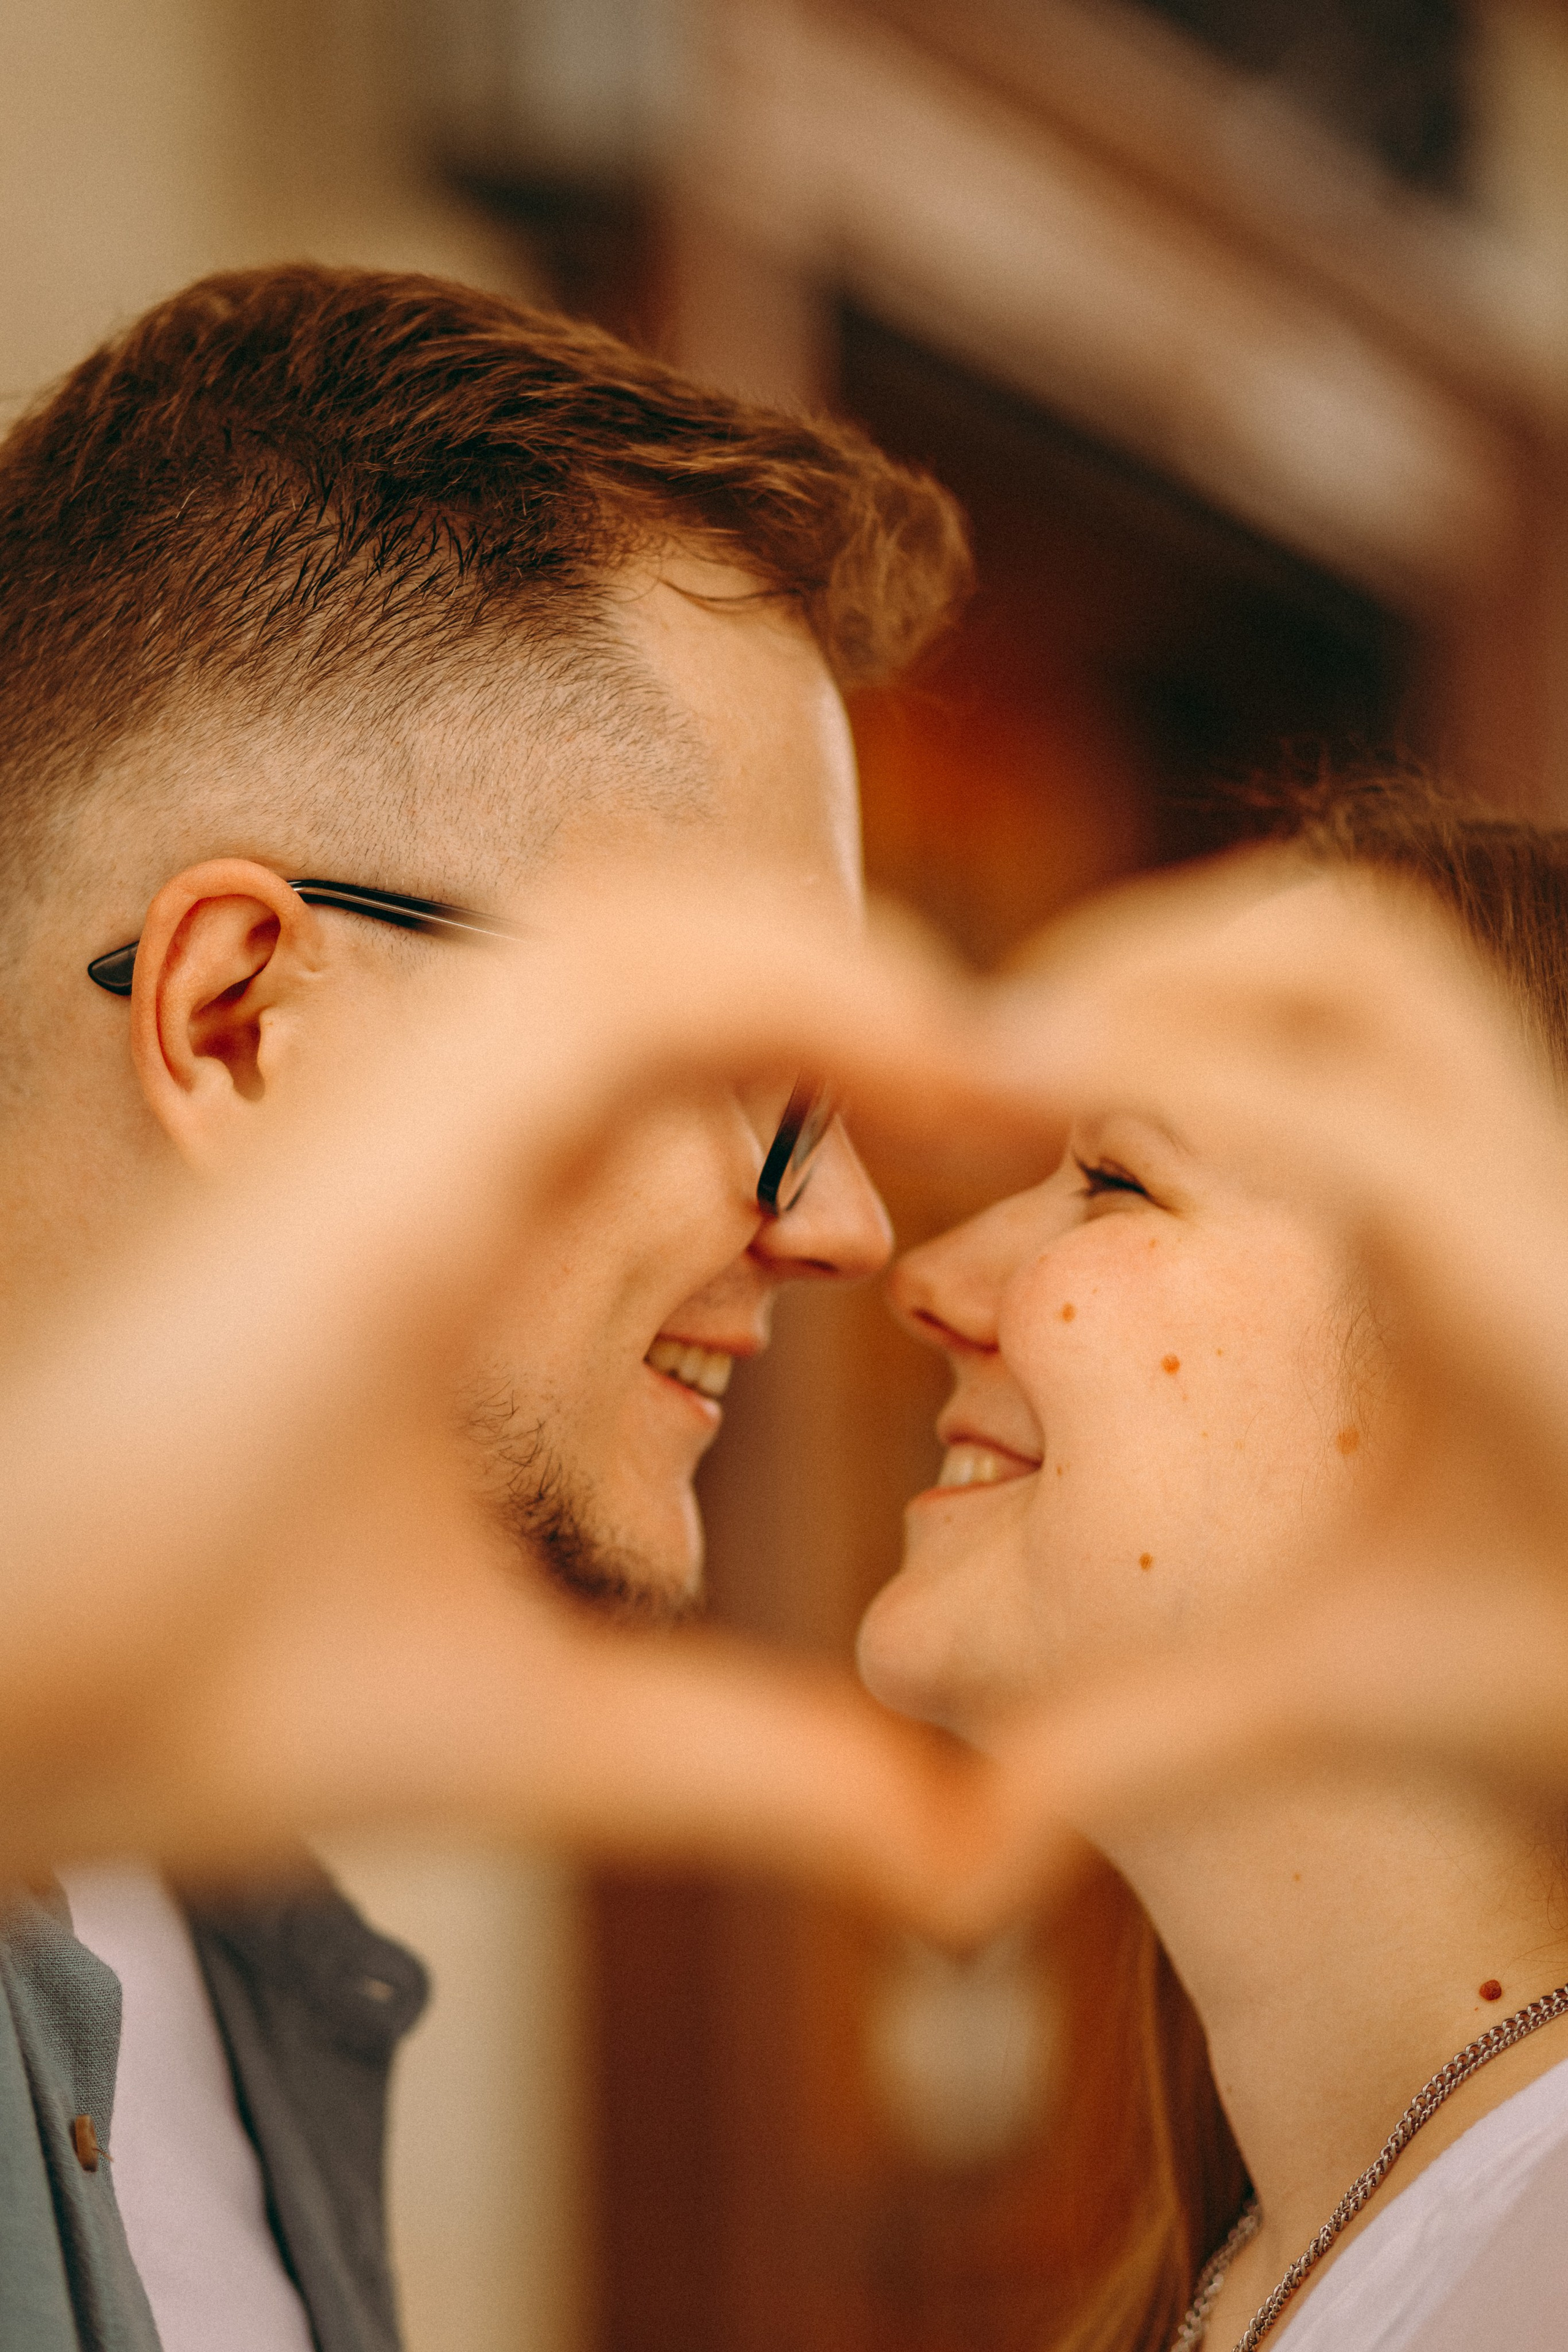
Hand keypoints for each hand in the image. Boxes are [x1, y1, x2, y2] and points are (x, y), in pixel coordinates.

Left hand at [0, 862, 1063, 1936]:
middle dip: (841, 970)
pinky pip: (522, 1019)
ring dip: (756, 982)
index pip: (648, 982)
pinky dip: (669, 1025)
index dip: (858, 1000)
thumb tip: (988, 1850)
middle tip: (989, 1103)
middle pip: (634, 917)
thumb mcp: (483, 1741)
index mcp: (393, 1217)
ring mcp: (336, 1125)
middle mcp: (360, 1126)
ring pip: (574, 945)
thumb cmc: (152, 1689)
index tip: (1007, 1103)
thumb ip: (746, 1776)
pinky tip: (731, 1144)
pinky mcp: (331, 1164)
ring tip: (894, 1102)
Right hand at [984, 856, 1567, 1825]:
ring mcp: (1529, 1154)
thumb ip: (1143, 1746)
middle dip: (1153, 958)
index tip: (968, 1063)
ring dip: (1207, 963)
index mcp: (1489, 1284)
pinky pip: (1386, 1016)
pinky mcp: (1514, 1162)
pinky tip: (1162, 1115)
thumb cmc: (1549, 1660)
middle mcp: (1522, 1183)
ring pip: (1376, 961)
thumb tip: (957, 1844)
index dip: (1115, 1049)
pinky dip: (1257, 1008)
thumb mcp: (1353, 1694)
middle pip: (1345, 955)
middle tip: (1004, 1043)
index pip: (1299, 1092)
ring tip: (1066, 1050)